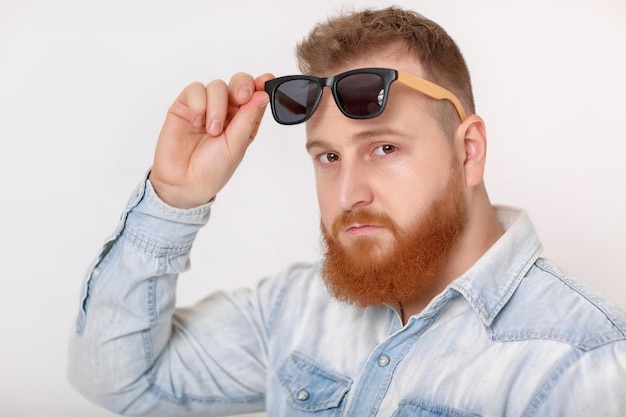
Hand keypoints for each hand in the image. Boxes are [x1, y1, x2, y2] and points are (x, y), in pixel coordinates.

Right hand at [149, 72, 272, 207]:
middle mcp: (226, 111)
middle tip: (242, 97)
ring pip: (217, 86)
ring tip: (212, 130)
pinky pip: (195, 90)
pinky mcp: (185, 106)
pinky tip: (197, 122)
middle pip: (238, 83)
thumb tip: (263, 95)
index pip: (256, 96)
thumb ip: (248, 119)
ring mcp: (206, 107)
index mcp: (244, 120)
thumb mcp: (236, 146)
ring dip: (217, 106)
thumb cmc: (212, 169)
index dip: (262, 85)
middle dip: (242, 86)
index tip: (266, 81)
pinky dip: (198, 104)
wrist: (183, 182)